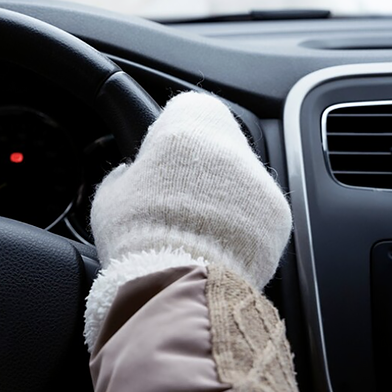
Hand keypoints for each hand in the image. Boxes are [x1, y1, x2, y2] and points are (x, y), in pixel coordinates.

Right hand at [84, 91, 291, 345]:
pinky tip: (216, 243)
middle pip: (219, 140)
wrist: (177, 283)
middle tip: (176, 195)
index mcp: (186, 126)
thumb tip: (131, 174)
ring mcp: (260, 180)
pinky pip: (260, 210)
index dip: (170, 132)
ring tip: (196, 225)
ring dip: (225, 193)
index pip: (186, 108)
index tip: (159, 156)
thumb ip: (126, 173)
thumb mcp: (112, 194)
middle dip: (202, 164)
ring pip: (242, 176)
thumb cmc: (136, 234)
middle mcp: (230, 144)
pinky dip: (244, 222)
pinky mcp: (279, 216)